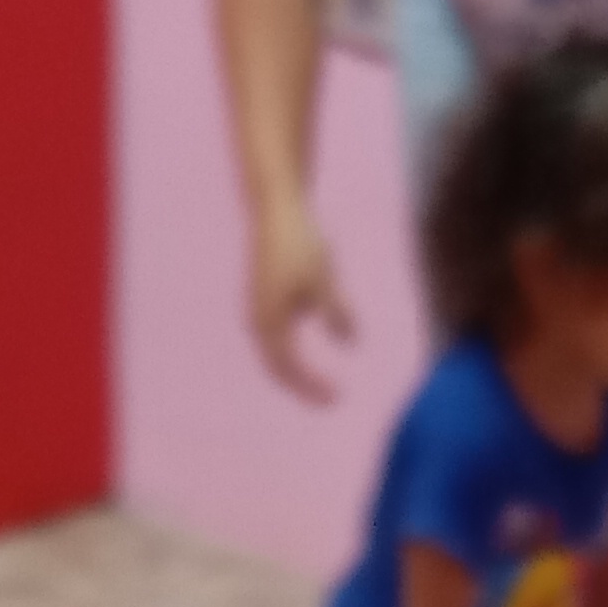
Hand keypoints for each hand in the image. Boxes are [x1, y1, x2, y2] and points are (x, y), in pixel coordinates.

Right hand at [248, 199, 355, 402]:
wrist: (276, 208)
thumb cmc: (302, 243)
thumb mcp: (326, 281)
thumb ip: (337, 314)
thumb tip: (351, 343)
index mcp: (271, 321)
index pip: (289, 368)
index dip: (311, 387)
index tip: (337, 397)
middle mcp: (258, 319)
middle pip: (277, 367)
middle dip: (303, 385)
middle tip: (330, 398)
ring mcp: (256, 307)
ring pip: (273, 351)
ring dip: (294, 370)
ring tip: (317, 381)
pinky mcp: (261, 296)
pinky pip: (274, 335)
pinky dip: (289, 350)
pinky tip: (304, 348)